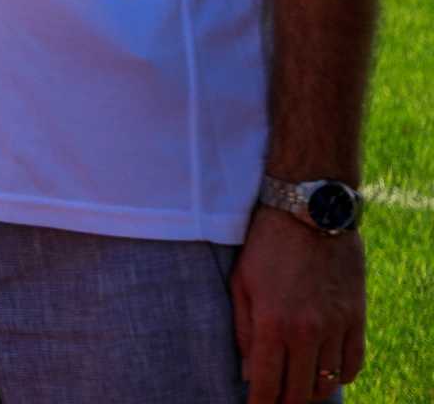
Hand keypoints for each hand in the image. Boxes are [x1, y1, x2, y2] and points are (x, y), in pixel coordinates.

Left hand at [233, 206, 365, 401]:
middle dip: (285, 403)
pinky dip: (340, 376)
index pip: (267, 384)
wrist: (309, 213)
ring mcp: (336, 326)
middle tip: (274, 403)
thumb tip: (248, 374)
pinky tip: (327, 374)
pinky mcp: (357, 317)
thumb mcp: (241, 284)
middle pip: (299, 390)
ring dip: (311, 392)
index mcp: (273, 324)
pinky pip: (353, 362)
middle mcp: (307, 331)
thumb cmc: (265, 246)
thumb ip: (244, 332)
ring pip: (328, 381)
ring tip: (297, 391)